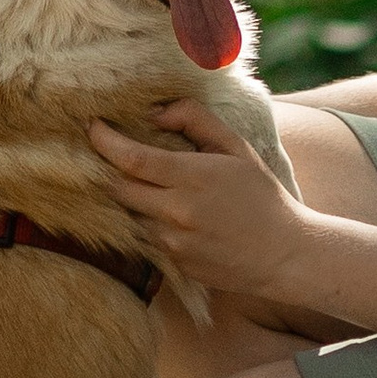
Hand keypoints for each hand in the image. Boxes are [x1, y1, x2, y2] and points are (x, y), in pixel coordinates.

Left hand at [88, 101, 310, 308]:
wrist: (285, 255)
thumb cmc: (262, 195)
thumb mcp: (237, 147)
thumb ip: (195, 120)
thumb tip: (154, 112)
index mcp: (193, 177)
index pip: (131, 158)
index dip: (104, 141)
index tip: (91, 125)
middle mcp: (177, 213)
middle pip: (118, 188)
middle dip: (107, 169)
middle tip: (106, 152)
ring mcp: (173, 243)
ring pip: (129, 214)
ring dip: (128, 196)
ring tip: (139, 181)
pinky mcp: (174, 264)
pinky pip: (145, 237)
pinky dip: (145, 219)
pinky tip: (162, 210)